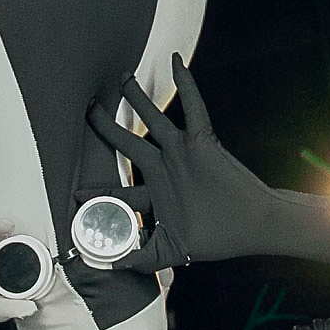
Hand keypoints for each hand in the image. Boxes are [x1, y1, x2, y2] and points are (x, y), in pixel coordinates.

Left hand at [82, 55, 272, 270]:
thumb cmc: (217, 238)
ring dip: (137, 98)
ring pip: (153, 120)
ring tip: (122, 78)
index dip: (97, 191)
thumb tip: (110, 265)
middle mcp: (164, 169)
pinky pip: (192, 108)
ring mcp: (182, 153)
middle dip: (106, 128)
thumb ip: (140, 260)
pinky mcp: (203, 142)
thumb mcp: (171, 252)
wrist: (252, 225)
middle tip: (87, 110)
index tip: (77, 193)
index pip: (119, 191)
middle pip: (127, 143)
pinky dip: (185, 85)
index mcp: (155, 194)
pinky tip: (175, 64)